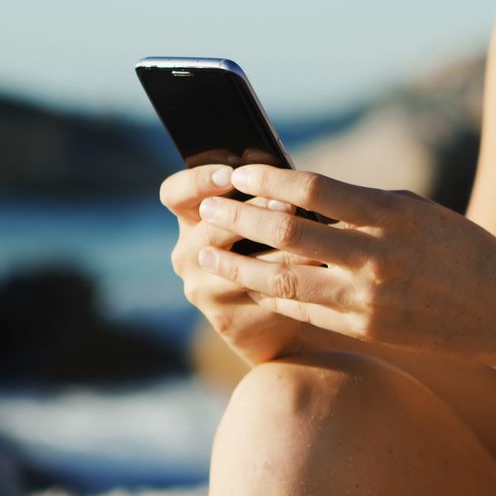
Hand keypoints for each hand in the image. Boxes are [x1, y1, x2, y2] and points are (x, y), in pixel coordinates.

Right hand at [160, 165, 317, 363]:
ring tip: (316, 240)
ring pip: (241, 266)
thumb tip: (285, 177)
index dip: (199, 181)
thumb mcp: (262, 220)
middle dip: (255, 214)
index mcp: (190, 221)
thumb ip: (262, 197)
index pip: (175, 193)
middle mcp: (187, 256)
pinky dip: (294, 283)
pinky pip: (261, 297)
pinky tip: (320, 274)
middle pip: (212, 228)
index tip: (230, 174)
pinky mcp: (226, 320)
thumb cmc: (276, 251)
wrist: (283, 318)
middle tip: (289, 205)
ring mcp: (203, 291)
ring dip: (283, 251)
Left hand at [194, 165, 495, 357]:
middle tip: (207, 209)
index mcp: (392, 216)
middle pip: (290, 236)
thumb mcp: (415, 212)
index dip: (269, 179)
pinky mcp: (364, 329)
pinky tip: (247, 281)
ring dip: (240, 265)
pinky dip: (271, 294)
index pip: (315, 189)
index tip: (238, 171)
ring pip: (286, 281)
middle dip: (240, 220)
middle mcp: (377, 259)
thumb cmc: (456, 247)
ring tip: (207, 253)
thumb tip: (295, 196)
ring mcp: (369, 299)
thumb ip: (359, 205)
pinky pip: (304, 310)